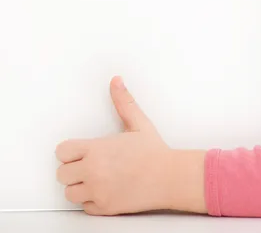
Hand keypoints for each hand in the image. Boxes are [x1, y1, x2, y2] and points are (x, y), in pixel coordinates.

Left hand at [55, 76, 202, 215]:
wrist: (170, 177)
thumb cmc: (154, 152)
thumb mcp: (138, 123)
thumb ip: (123, 102)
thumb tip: (116, 82)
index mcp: (97, 149)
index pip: (62, 152)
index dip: (70, 151)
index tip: (80, 151)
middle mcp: (93, 171)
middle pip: (61, 174)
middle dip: (73, 169)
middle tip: (89, 165)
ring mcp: (97, 191)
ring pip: (70, 193)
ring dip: (80, 186)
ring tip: (96, 178)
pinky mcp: (104, 208)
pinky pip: (85, 207)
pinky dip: (92, 201)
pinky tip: (105, 190)